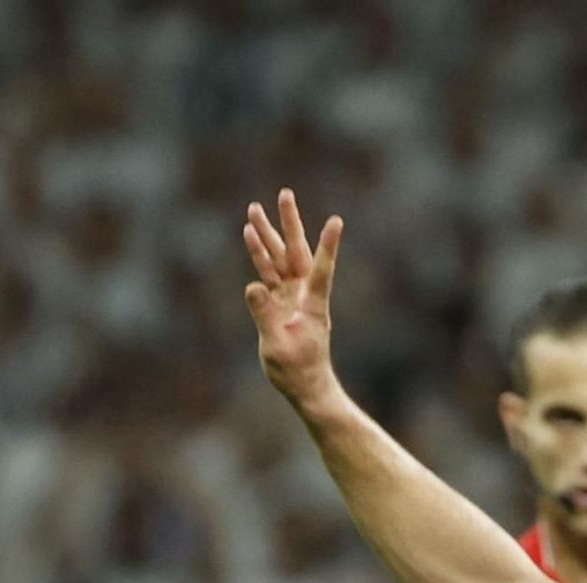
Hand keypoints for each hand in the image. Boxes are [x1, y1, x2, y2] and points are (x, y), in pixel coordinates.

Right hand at [243, 188, 343, 414]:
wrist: (305, 386)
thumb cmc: (297, 372)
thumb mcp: (277, 347)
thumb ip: (265, 316)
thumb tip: (253, 286)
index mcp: (313, 304)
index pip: (322, 269)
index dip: (328, 246)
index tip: (337, 221)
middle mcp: (305, 294)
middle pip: (297, 252)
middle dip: (289, 223)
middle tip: (285, 193)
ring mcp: (293, 296)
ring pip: (280, 258)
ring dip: (268, 234)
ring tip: (254, 207)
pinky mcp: (281, 302)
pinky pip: (269, 273)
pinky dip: (260, 255)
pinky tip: (249, 235)